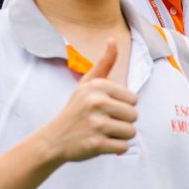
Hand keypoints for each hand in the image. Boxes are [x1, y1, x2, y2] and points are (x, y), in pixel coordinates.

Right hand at [41, 39, 137, 163]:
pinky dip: (115, 149)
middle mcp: (97, 102)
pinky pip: (123, 147)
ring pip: (131, 132)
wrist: (53, 139)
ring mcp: (96, 123)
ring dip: (120, 136)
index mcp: (98, 86)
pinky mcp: (96, 143)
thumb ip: (104, 63)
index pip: (134, 99)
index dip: (123, 106)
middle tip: (103, 122)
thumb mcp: (87, 84)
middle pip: (134, 116)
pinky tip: (101, 143)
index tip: (105, 108)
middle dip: (123, 122)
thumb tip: (112, 40)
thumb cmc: (76, 109)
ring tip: (103, 132)